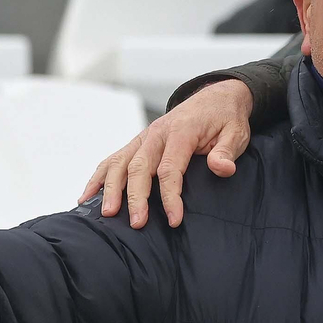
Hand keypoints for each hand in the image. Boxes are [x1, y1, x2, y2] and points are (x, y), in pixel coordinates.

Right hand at [80, 79, 253, 228]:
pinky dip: (99, 177)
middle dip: (135, 197)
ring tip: (105, 213)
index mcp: (181, 132)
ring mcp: (143, 137)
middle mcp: (156, 133)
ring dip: (110, 188)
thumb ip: (227, 151)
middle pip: (139, 167)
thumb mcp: (236, 133)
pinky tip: (86, 196)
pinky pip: (113, 159)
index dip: (170, 196)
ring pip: (120, 162)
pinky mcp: (138, 143)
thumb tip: (221, 168)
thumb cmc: (225, 119)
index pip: (169, 168)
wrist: (215, 98)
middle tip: (136, 224)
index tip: (174, 219)